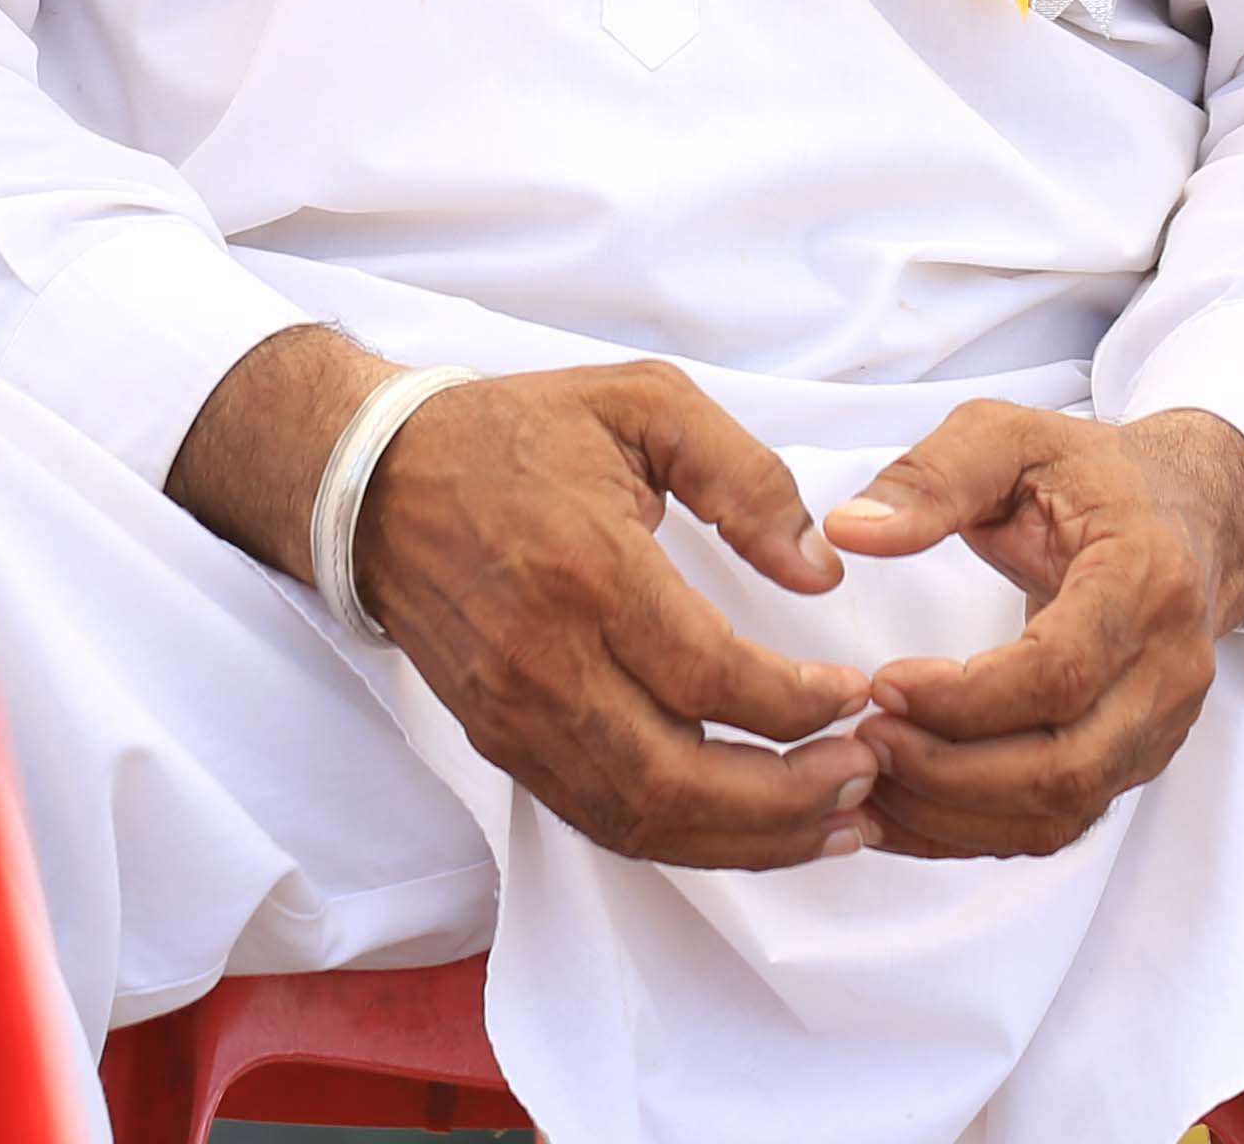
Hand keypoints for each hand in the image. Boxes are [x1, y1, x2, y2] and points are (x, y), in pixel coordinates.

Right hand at [165, 337, 880, 869]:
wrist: (376, 482)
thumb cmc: (517, 433)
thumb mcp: (642, 401)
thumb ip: (744, 475)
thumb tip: (820, 571)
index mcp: (588, 568)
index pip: (710, 677)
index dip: (799, 706)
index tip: (859, 695)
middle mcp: (546, 660)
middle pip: (678, 779)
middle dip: (790, 799)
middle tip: (867, 779)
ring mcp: (516, 716)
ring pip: (643, 820)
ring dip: (750, 840)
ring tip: (837, 823)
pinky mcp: (503, 744)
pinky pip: (603, 820)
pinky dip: (688, 842)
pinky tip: (754, 830)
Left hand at [825, 403, 1243, 859]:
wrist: (1187, 517)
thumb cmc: (1093, 476)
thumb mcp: (1010, 438)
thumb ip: (932, 478)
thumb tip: (850, 530)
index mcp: (1145, 580)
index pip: (1061, 672)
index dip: (965, 697)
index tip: (881, 683)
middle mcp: (1168, 669)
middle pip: (1065, 766)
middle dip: (949, 771)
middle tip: (862, 740)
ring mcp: (1159, 727)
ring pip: (1061, 812)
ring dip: (953, 813)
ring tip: (866, 776)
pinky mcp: (1133, 762)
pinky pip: (1056, 825)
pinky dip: (971, 831)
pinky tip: (898, 807)